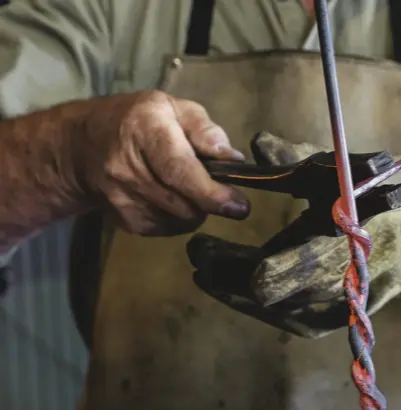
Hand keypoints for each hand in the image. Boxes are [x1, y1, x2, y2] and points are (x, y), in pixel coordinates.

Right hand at [71, 92, 249, 235]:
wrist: (81, 148)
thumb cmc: (136, 122)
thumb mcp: (171, 108)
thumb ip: (205, 130)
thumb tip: (232, 159)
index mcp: (143, 130)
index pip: (179, 170)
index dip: (211, 192)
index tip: (238, 206)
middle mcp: (127, 167)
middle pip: (184, 203)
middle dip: (209, 202)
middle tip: (216, 190)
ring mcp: (123, 199)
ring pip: (179, 221)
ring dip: (195, 210)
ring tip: (187, 188)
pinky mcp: (126, 222)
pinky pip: (167, 229)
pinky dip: (179, 218)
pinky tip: (169, 197)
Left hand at [190, 133, 400, 336]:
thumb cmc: (390, 198)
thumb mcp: (350, 170)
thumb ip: (300, 162)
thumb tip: (258, 145)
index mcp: (355, 247)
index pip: (298, 272)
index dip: (256, 269)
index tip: (216, 256)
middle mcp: (345, 288)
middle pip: (275, 296)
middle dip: (230, 275)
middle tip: (195, 251)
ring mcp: (336, 311)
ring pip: (272, 312)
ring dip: (232, 289)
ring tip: (200, 265)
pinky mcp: (325, 321)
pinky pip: (279, 317)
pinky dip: (249, 300)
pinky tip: (222, 281)